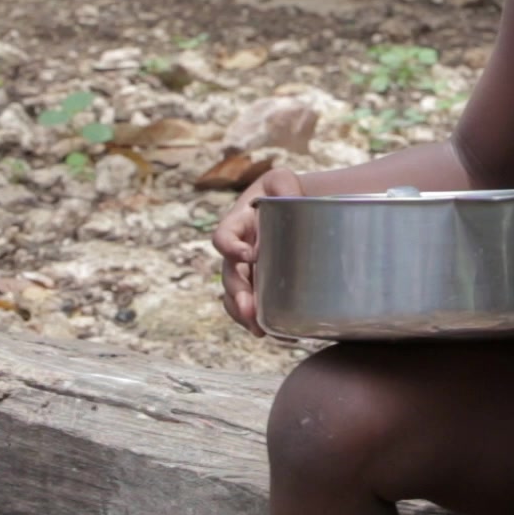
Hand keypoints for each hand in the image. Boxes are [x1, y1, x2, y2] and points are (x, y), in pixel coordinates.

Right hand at [211, 167, 303, 336]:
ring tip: (258, 329)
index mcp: (236, 225)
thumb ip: (283, 187)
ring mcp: (245, 272)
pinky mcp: (259, 285)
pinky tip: (273, 333)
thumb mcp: (281, 181)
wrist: (291, 209)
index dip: (230, 248)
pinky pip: (249, 308)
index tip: (248, 254)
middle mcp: (236, 252)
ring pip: (234, 298)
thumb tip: (288, 204)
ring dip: (242, 314)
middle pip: (228, 276)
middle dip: (237, 294)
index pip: (222, 238)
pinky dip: (257, 321)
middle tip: (249, 308)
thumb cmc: (282, 191)